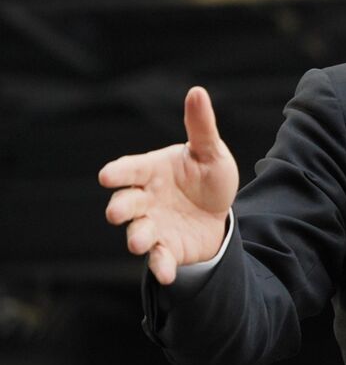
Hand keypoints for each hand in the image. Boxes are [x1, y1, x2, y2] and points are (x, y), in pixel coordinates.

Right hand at [98, 86, 238, 284]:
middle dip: (121, 207)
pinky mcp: (165, 248)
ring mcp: (152, 225)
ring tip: (139, 241)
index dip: (118, 172)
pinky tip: (167, 273)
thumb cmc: (206, 177)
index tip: (107, 175)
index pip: (129, 169)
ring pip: (137, 233)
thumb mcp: (210, 152)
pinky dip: (160, 266)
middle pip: (125, 203)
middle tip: (119, 211)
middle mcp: (144, 199)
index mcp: (151, 171)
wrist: (219, 213)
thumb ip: (201, 127)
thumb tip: (197, 91)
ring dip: (136, 238)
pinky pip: (159, 258)